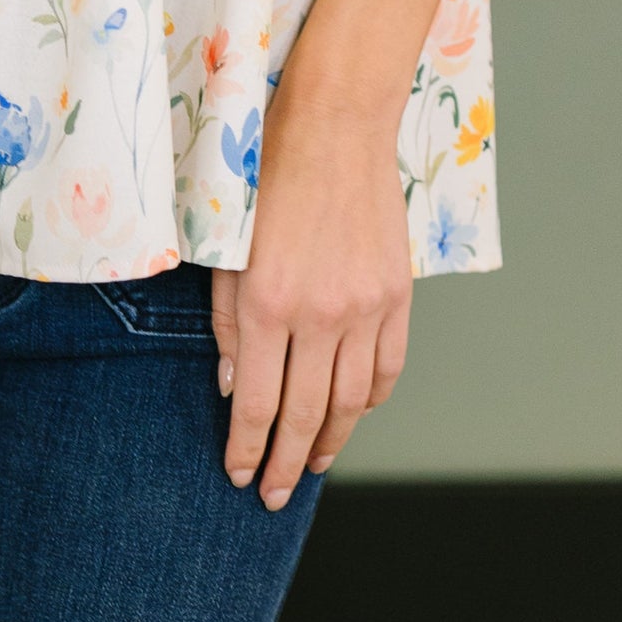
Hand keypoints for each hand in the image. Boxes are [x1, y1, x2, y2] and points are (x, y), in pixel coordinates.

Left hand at [210, 87, 411, 507]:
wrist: (335, 125)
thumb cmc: (265, 176)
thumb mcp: (225, 248)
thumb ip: (225, 322)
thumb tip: (230, 385)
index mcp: (266, 304)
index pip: (256, 403)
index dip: (248, 449)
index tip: (241, 477)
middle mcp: (318, 315)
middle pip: (304, 415)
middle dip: (286, 464)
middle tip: (275, 496)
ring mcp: (364, 307)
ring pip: (350, 402)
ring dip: (329, 441)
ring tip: (311, 464)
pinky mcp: (396, 295)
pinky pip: (386, 367)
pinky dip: (369, 399)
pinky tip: (352, 413)